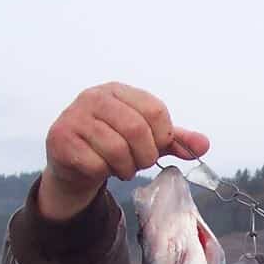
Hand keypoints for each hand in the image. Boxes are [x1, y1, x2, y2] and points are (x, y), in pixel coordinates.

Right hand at [38, 82, 210, 220]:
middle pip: (137, 129)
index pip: (155, 110)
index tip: (156, 147)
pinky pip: (95, 163)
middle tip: (140, 163)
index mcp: (118, 91)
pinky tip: (101, 169)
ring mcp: (74, 116)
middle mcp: (94, 97)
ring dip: (126, 168)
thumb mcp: (147, 140)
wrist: (73, 163)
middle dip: (145, 156)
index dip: (162, 137)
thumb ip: (174, 140)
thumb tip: (204, 144)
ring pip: (116, 149)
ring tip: (122, 167)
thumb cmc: (114, 145)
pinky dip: (104, 173)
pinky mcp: (60, 139)